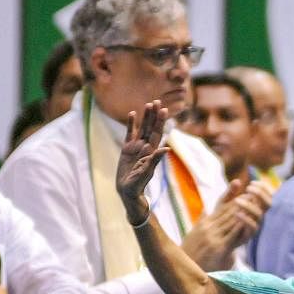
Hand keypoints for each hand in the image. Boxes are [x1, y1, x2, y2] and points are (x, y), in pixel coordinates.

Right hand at [116, 100, 169, 224]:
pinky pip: (129, 134)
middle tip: (157, 101)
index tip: (164, 109)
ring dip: (145, 117)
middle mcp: (145, 147)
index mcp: (151, 151)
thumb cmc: (138, 185)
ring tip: (149, 104)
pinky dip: (131, 124)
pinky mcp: (127, 149)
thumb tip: (166, 148)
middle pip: (151, 128)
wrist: (128, 192)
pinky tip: (133, 114)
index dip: (160, 122)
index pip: (157, 133)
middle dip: (154, 115)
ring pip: (141, 128)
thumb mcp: (146, 172)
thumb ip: (155, 160)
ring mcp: (136, 147)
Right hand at [181, 180, 268, 269]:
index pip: (221, 208)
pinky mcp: (217, 247)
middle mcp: (208, 228)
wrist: (184, 269)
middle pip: (227, 212)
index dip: (233, 200)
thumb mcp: (193, 234)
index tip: (244, 193)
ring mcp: (212, 236)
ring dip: (243, 212)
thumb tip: (205, 210)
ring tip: (253, 205)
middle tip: (253, 195)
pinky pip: (230, 235)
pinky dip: (239, 227)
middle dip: (241, 203)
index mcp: (204, 224)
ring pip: (230, 221)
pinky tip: (247, 222)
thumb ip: (201, 221)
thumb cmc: (189, 253)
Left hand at [218, 179, 271, 241]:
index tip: (252, 182)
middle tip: (248, 188)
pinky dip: (245, 219)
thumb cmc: (222, 218)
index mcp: (256, 207)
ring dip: (249, 205)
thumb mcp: (224, 203)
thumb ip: (230, 192)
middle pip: (268, 203)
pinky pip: (252, 227)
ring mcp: (256, 225)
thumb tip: (237, 181)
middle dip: (260, 194)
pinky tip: (236, 213)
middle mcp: (259, 215)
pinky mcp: (250, 235)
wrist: (218, 237)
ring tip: (236, 200)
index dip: (263, 188)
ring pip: (259, 214)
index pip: (268, 195)